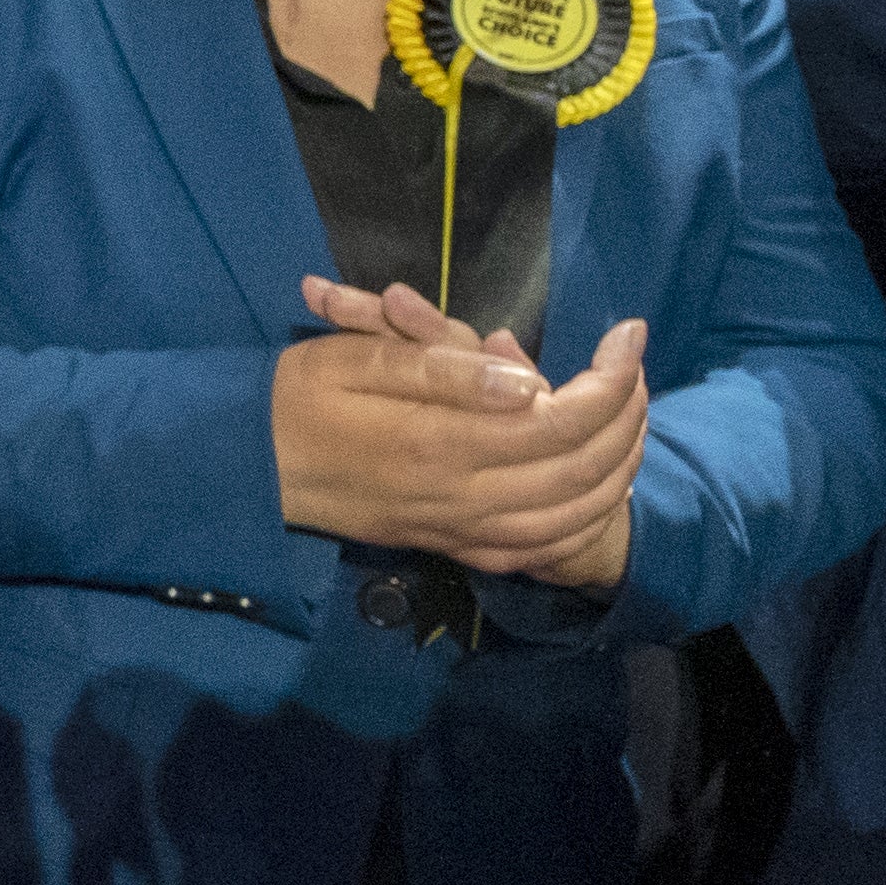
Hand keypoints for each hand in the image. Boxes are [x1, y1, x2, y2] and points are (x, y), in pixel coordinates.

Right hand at [274, 299, 650, 579]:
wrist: (248, 471)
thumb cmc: (296, 399)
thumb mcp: (356, 359)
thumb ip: (443, 371)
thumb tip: (527, 384)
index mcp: (440, 444)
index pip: (560, 421)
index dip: (611, 379)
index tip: (629, 335)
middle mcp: (459, 499)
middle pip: (580, 472)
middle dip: (627, 419)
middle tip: (637, 370)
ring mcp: (457, 530)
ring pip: (569, 517)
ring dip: (618, 470)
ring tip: (633, 420)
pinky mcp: (449, 546)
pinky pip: (535, 549)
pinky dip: (581, 521)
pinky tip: (595, 489)